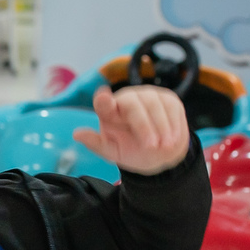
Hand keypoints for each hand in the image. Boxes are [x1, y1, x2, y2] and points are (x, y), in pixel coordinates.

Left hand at [73, 85, 189, 175]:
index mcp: (108, 110)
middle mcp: (127, 98)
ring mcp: (148, 95)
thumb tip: (76, 134)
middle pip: (133, 104)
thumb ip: (96, 143)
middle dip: (143, 126)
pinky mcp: (167, 98)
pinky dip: (173, 124)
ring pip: (154, 104)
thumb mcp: (112, 152)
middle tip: (150, 146)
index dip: (103, 100)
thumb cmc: (131, 150)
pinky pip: (171, 107)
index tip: (103, 99)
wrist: (159, 154)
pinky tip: (173, 139)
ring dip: (161, 126)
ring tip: (164, 146)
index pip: (103, 103)